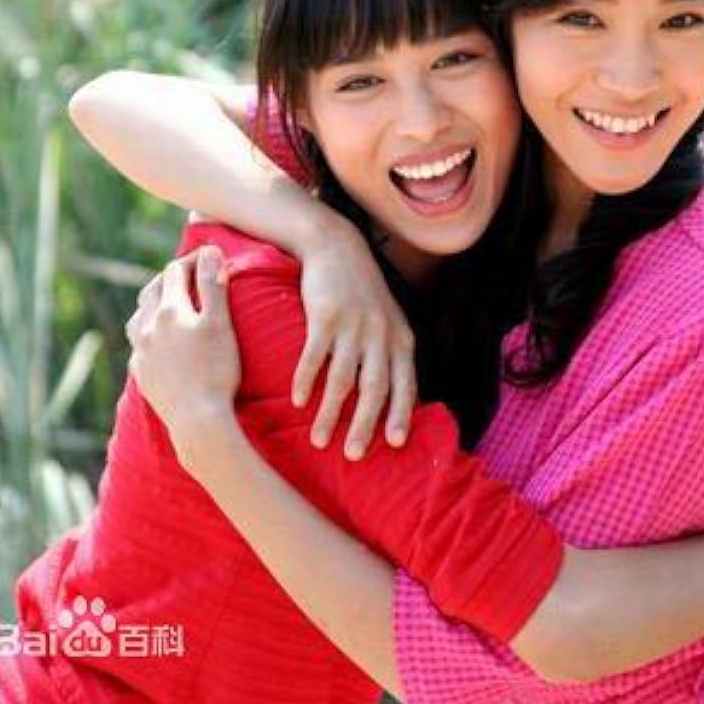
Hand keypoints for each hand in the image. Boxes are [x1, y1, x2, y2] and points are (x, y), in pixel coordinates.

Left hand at [126, 246, 239, 464]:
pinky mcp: (141, 374)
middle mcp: (148, 327)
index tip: (209, 256)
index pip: (176, 271)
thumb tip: (210, 251)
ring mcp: (141, 352)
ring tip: (166, 305)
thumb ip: (213, 285)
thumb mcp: (220, 323)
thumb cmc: (216, 370)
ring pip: (138, 317)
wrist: (197, 420)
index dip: (192, 259)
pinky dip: (148, 334)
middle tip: (187, 275)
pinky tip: (158, 341)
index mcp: (170, 310)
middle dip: (169, 277)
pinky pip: (138, 345)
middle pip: (152, 290)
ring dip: (151, 305)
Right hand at [294, 218, 415, 459]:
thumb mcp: (387, 320)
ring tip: (319, 439)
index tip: (395, 444)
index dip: (401, 413)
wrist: (336, 247)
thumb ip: (391, 354)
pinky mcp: (325, 315)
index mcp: (400, 338)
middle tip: (354, 456)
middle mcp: (381, 333)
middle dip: (365, 425)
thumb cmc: (361, 292)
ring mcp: (353, 324)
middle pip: (375, 388)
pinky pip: (315, 355)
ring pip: (343, 378)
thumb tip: (394, 397)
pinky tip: (298, 401)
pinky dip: (307, 381)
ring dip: (330, 412)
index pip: (405, 383)